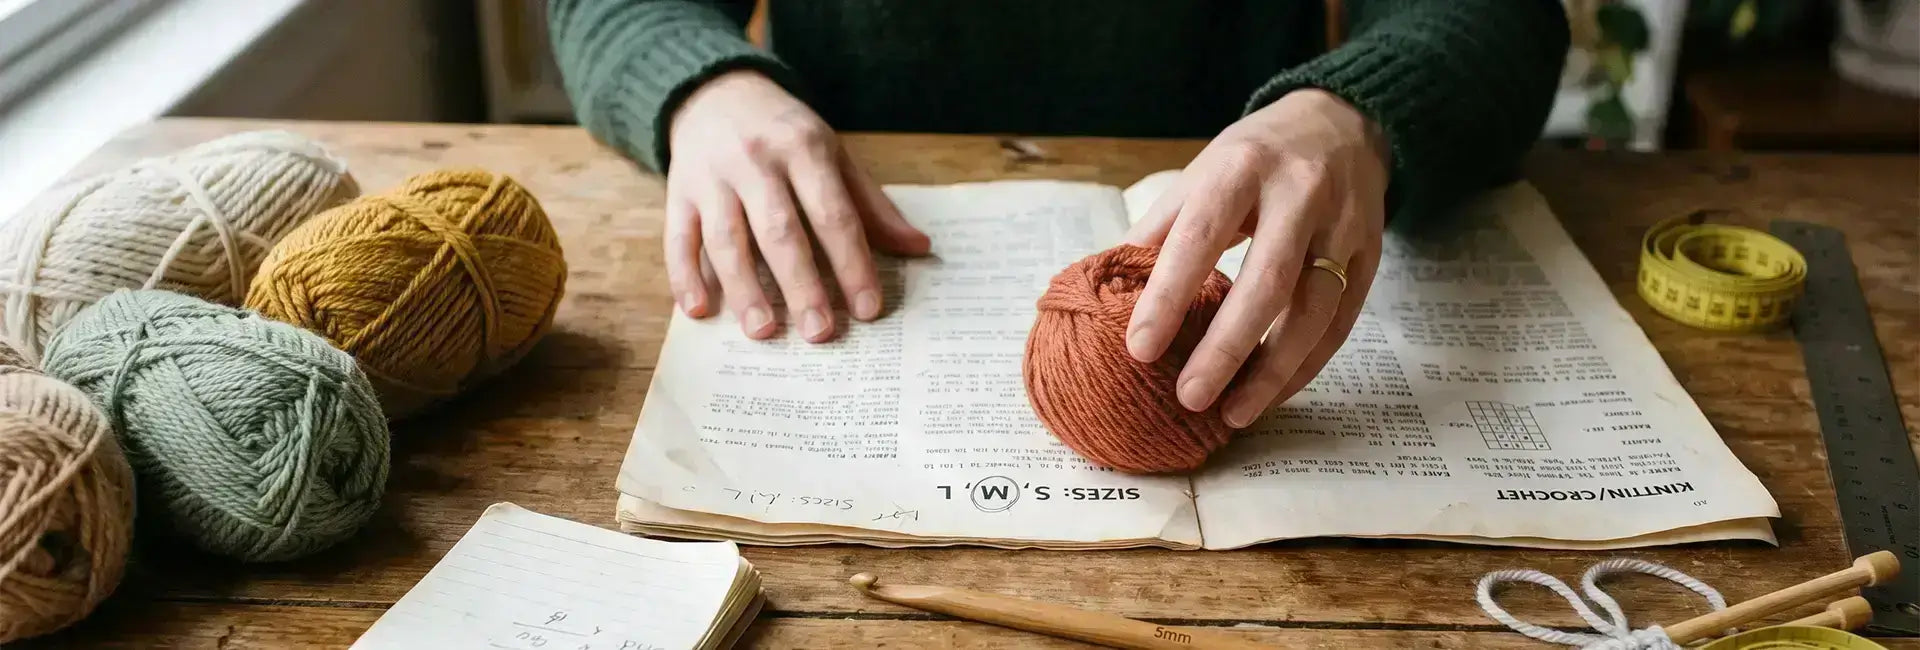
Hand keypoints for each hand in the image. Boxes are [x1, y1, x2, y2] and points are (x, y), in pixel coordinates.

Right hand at [665, 70, 930, 341]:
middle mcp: (755, 162)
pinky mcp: (678, 193)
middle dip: (801, 284)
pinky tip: (700, 310)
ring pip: (727, 239)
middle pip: (779, 230)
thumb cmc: (784, 133)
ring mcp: (711, 178)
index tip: (867, 309)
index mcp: (804, 149)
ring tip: (764, 331)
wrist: (715, 91)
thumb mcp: (833, 154)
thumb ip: (871, 205)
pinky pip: (678, 238)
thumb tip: (918, 248)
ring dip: (744, 288)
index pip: (833, 213)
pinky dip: (685, 276)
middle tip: (819, 333)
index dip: (852, 263)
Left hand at [1123, 89, 1389, 427]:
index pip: (1200, 239)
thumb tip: (1107, 290)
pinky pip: (1340, 323)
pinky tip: (1273, 393)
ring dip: (1272, 372)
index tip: (1139, 349)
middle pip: (1266, 283)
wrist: (1343, 123)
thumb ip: (1158, 229)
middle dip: (1226, 348)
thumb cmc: (1255, 157)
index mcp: (1241, 168)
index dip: (1168, 296)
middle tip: (1189, 397)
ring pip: (1314, 312)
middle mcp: (1299, 194)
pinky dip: (1306, 366)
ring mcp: (1343, 226)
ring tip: (1232, 413)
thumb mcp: (1200, 173)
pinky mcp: (1370, 255)